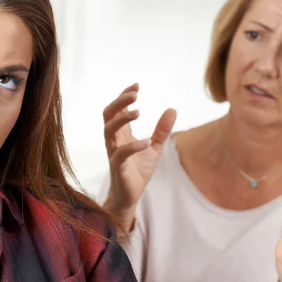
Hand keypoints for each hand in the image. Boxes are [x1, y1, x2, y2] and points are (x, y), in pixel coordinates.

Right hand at [102, 83, 175, 231]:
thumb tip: (172, 109)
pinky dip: (133, 146)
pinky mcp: (118, 168)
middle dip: (119, 102)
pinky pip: (121, 154)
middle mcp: (114, 140)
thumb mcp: (154, 147)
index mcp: (121, 134)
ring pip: (109, 130)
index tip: (136, 85)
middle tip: (134, 93)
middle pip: (108, 115)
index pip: (116, 109)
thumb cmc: (138, 170)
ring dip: (122, 119)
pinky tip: (146, 141)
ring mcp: (114, 153)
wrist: (130, 196)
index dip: (124, 96)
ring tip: (138, 112)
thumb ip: (162, 130)